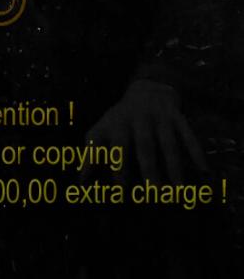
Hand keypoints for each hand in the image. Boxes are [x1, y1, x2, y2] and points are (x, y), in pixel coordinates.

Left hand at [85, 79, 209, 183]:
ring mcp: (159, 116)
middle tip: (152, 196)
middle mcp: (138, 118)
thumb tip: (80, 180)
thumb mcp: (103, 128)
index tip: (121, 191)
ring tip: (178, 191)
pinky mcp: (176, 115)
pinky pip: (188, 134)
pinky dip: (195, 151)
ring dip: (174, 166)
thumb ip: (92, 152)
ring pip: (168, 143)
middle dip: (148, 169)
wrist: (146, 88)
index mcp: (117, 123)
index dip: (118, 167)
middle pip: (144, 146)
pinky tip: (203, 170)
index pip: (116, 147)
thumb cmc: (120, 118)